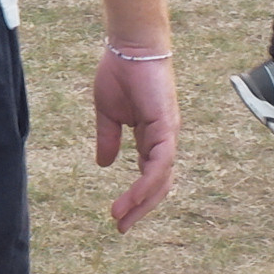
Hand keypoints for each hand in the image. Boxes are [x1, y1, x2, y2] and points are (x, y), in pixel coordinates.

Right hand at [93, 49, 179, 230]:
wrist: (129, 46)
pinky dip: (148, 182)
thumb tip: (105, 164)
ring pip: (161, 178)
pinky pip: (160, 162)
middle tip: (121, 227)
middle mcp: (164, 138)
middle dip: (141, 207)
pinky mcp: (167, 125)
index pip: (149, 175)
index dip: (136, 197)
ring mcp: (168, 133)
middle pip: (160, 183)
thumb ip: (108, 139)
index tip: (117, 215)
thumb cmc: (120, 72)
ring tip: (121, 218)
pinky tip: (133, 197)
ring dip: (141, 201)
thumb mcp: (108, 114)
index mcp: (151, 136)